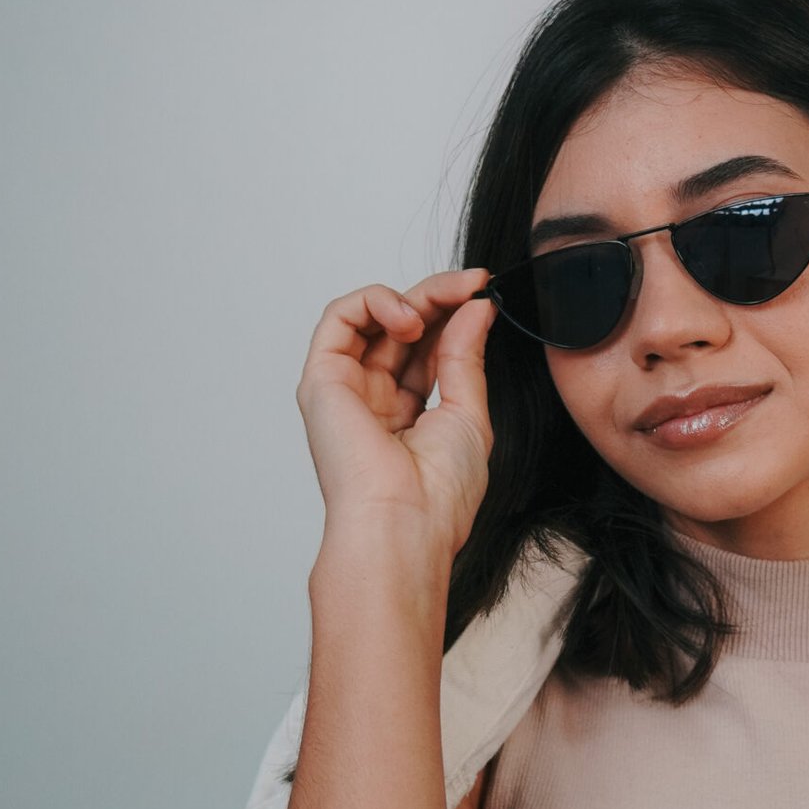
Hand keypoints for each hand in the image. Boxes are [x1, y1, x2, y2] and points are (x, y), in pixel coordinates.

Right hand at [295, 269, 499, 567]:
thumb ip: (465, 355)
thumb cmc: (438, 493)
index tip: (486, 292)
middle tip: (473, 285)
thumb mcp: (468, 412)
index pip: (429, 346)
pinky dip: (374, 301)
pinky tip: (409, 318)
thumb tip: (476, 307)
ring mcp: (346, 389)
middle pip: (403, 327)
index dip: (455, 314)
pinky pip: (339, 318)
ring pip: (371, 316)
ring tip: (438, 307)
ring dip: (411, 297)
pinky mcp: (322, 380)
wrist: (405, 524)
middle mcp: (374, 399)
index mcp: (408, 414)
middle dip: (439, 298)